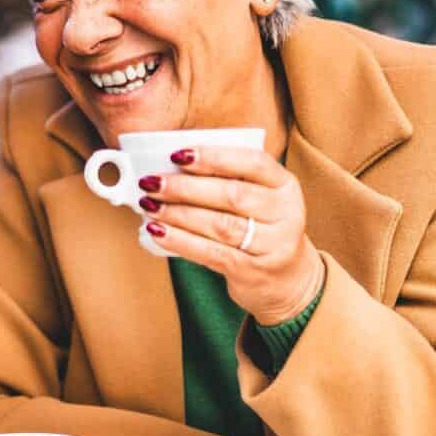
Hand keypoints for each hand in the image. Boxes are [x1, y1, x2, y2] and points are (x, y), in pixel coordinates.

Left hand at [138, 145, 324, 324]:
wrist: (285, 280)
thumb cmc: (260, 229)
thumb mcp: (258, 200)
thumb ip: (228, 180)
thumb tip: (169, 168)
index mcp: (286, 185)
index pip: (253, 162)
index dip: (214, 157)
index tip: (177, 155)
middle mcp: (286, 213)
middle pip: (232, 195)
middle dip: (185, 187)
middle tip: (151, 183)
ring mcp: (273, 245)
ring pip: (220, 224)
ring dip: (178, 214)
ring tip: (149, 206)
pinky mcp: (253, 271)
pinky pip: (211, 253)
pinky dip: (180, 241)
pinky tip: (157, 232)